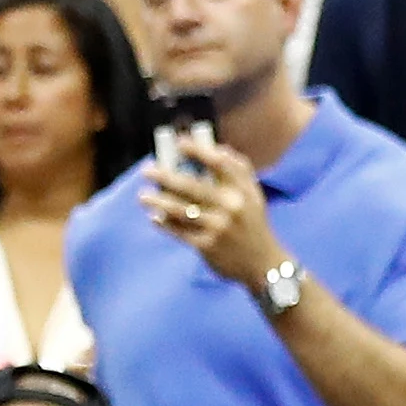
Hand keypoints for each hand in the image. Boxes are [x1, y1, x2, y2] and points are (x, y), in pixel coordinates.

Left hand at [141, 142, 288, 290]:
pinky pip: (180, 231)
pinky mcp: (207, 246)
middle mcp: (231, 207)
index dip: (198, 151)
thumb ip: (239, 170)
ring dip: (159, 201)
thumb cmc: (253, 223)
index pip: (219, 164)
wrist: (262, 264)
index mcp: (242, 190)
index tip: (180, 142)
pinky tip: (155, 218)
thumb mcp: (253, 195)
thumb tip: (217, 149)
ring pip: (181, 210)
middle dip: (166, 176)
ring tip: (143, 196)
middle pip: (192, 186)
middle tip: (147, 170)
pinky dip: (165, 224)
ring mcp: (218, 227)